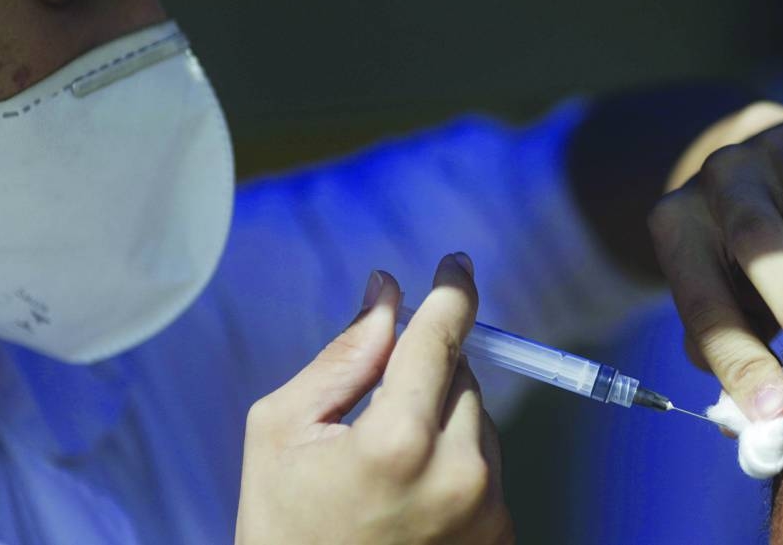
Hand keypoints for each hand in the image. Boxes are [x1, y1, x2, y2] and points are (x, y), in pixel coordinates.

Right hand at [235, 254, 513, 544]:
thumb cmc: (283, 529)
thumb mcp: (281, 432)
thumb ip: (344, 355)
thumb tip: (387, 293)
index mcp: (398, 442)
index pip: (440, 337)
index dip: (451, 291)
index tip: (456, 264)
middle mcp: (459, 475)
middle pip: (462, 375)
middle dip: (425, 373)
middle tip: (375, 412)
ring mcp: (488, 511)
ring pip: (480, 419)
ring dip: (444, 418)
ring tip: (388, 470)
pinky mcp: (500, 536)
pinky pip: (488, 465)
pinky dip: (457, 459)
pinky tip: (412, 495)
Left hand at [648, 106, 782, 420]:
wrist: (750, 162)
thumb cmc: (733, 255)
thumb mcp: (716, 292)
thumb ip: (727, 346)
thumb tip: (755, 414)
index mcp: (678, 227)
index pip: (703, 303)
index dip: (736, 358)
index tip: (775, 410)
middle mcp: (719, 180)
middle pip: (755, 240)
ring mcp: (774, 147)